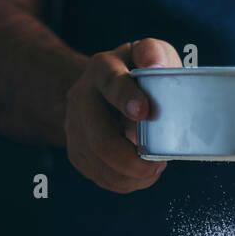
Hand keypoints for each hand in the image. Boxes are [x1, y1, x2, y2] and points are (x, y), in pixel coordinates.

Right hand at [65, 38, 180, 192]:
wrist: (102, 90)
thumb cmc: (136, 73)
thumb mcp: (148, 53)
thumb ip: (154, 53)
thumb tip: (154, 64)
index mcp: (103, 69)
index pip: (112, 84)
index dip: (127, 99)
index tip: (144, 112)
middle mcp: (81, 97)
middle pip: (102, 140)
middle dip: (133, 160)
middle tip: (159, 164)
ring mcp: (75, 127)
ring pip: (101, 165)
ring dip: (133, 176)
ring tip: (154, 168)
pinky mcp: (76, 151)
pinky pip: (101, 177)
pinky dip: (126, 182)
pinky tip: (140, 174)